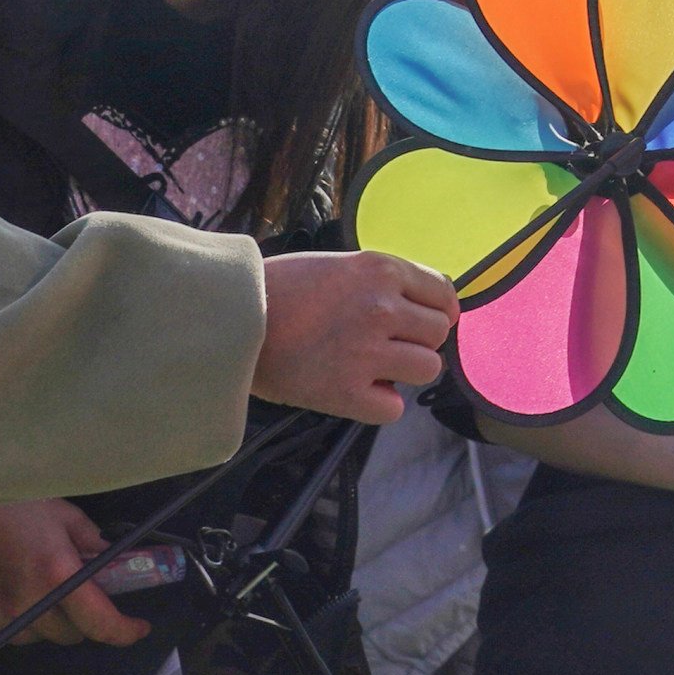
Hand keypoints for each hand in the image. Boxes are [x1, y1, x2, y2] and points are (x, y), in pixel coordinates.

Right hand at [0, 501, 146, 646]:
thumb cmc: (6, 505)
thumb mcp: (61, 514)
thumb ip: (91, 544)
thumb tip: (111, 566)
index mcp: (55, 576)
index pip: (99, 622)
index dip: (124, 631)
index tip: (138, 629)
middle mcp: (25, 606)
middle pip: (69, 635)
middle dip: (80, 618)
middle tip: (76, 594)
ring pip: (36, 638)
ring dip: (44, 620)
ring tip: (31, 587)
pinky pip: (1, 635)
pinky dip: (10, 620)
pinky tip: (1, 591)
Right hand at [252, 250, 457, 422]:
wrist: (229, 320)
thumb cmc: (279, 290)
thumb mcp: (340, 265)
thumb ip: (383, 283)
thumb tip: (424, 306)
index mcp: (382, 270)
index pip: (444, 294)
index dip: (438, 311)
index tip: (423, 321)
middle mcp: (382, 308)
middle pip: (438, 332)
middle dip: (417, 340)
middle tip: (386, 344)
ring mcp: (366, 351)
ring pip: (428, 369)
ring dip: (405, 372)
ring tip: (372, 367)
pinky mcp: (346, 392)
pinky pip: (394, 409)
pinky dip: (378, 405)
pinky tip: (356, 392)